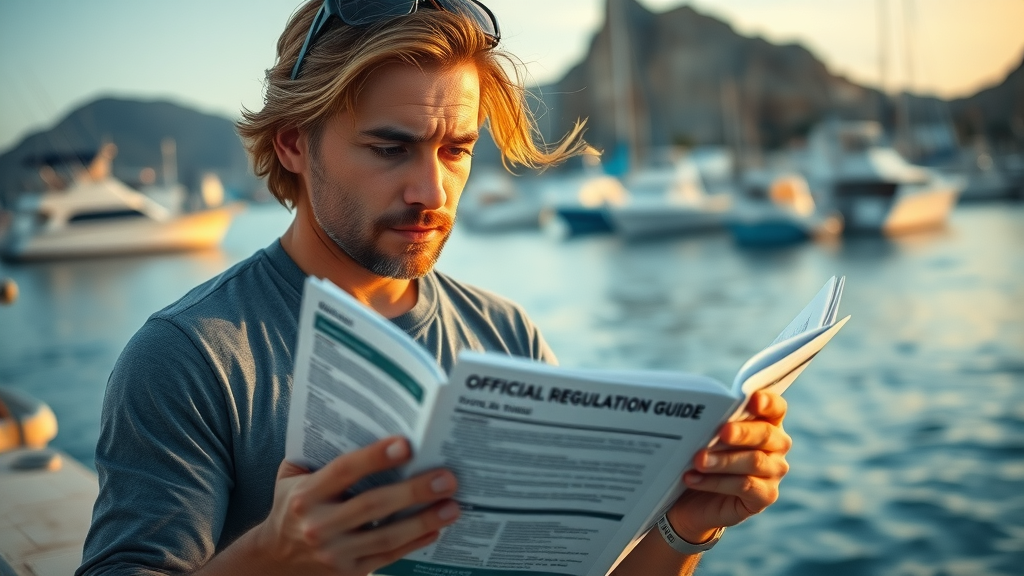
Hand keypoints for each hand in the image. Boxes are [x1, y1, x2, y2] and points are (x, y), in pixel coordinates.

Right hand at [247, 437, 459, 574]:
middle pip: (372, 506)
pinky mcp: (348, 573)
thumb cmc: (293, 505)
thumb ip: (321, 452)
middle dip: (413, 491)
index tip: (407, 444)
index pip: (344, 472)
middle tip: (447, 477)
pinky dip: (414, 543)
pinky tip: (436, 529)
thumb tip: (367, 422)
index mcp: (306, 495)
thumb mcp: (293, 476)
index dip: (375, 457)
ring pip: (386, 537)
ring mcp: (334, 554)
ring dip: (423, 521)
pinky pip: (388, 557)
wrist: (275, 560)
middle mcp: (318, 526)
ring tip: (453, 506)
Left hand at [667, 390, 791, 542]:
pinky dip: (716, 482)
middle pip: (766, 433)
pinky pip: (745, 486)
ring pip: (754, 461)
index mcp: (766, 421)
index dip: (767, 401)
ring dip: (723, 460)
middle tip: (722, 432)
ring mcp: (774, 471)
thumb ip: (709, 422)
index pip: (775, 407)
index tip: (751, 399)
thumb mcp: (703, 437)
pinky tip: (693, 479)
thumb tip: (699, 414)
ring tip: (698, 460)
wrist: (691, 497)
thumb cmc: (700, 456)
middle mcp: (777, 445)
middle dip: (742, 432)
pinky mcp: (766, 495)